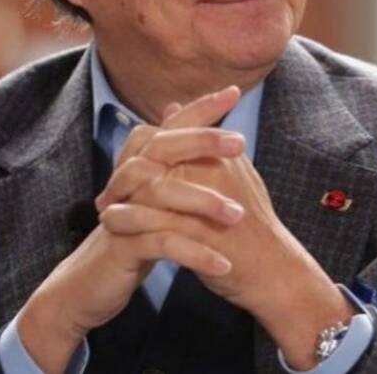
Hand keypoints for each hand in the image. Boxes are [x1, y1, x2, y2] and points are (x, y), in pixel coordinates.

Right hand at [18, 87, 245, 373]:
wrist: (91, 283)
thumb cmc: (134, 236)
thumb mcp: (157, 197)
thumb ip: (174, 160)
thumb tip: (182, 112)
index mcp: (141, 165)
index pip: (171, 128)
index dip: (199, 108)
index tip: (234, 91)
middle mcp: (128, 180)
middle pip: (162, 148)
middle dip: (202, 141)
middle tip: (241, 143)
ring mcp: (123, 210)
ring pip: (161, 194)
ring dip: (204, 203)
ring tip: (240, 214)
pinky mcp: (121, 245)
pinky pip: (161, 244)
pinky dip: (195, 254)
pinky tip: (223, 265)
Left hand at [99, 93, 353, 369]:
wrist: (271, 268)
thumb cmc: (252, 222)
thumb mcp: (232, 172)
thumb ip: (203, 141)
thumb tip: (173, 108)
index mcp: (220, 153)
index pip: (172, 133)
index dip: (142, 149)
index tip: (125, 168)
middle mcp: (213, 170)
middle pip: (154, 157)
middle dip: (125, 174)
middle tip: (107, 193)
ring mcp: (205, 200)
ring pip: (149, 190)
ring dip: (123, 201)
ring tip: (104, 214)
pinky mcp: (197, 232)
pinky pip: (152, 223)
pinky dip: (129, 225)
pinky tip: (113, 231)